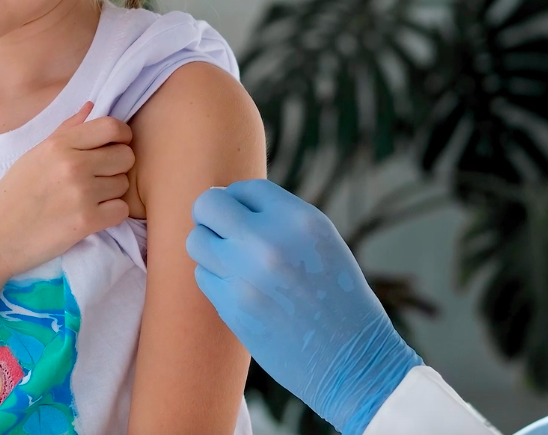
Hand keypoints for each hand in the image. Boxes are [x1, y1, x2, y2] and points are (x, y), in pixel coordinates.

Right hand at [0, 102, 132, 280]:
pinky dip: (111, 215)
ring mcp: (80, 194)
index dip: (122, 136)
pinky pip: (121, 211)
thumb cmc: (13, 195)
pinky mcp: (86, 222)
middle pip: (125, 156)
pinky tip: (91, 216)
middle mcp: (72, 165)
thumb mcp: (34, 155)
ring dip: (111, 193)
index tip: (116, 146)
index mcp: (58, 145)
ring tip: (86, 199)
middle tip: (98, 178)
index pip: (112, 126)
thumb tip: (92, 106)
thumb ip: (66, 131)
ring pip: (124, 185)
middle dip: (117, 167)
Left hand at [185, 179, 421, 434]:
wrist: (351, 360)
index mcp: (300, 219)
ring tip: (233, 263)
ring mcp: (246, 274)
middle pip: (208, 204)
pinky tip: (241, 290)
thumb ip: (282, 220)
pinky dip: (215, 279)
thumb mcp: (323, 243)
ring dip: (209, 248)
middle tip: (225, 232)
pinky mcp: (232, 307)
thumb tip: (234, 205)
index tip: (244, 216)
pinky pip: (203, 276)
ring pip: (196, 240)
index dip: (240, 200)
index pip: (246, 188)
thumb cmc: (340, 299)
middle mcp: (269, 240)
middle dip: (212, 215)